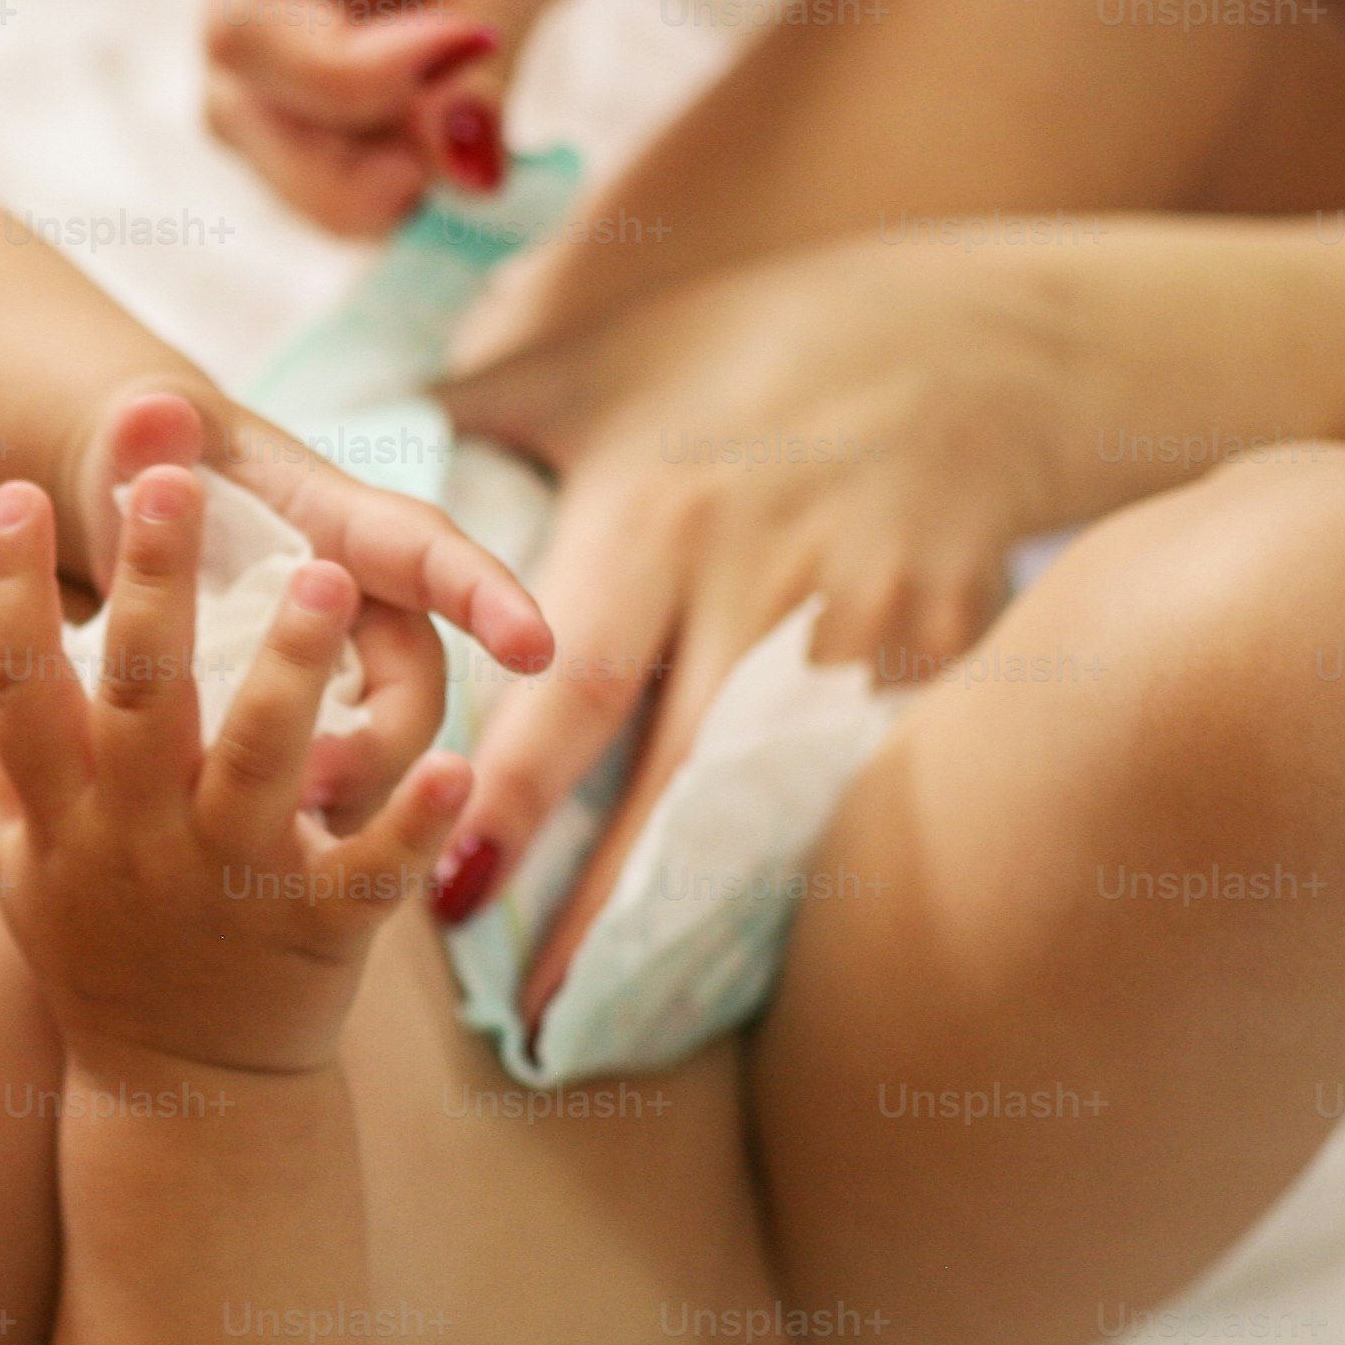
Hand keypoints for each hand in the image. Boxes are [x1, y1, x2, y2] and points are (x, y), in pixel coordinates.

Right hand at [0, 466, 471, 1076]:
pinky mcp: (320, 927)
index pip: (17, 690)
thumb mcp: (26, 878)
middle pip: (140, 695)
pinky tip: (454, 764)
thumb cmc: (104, 961)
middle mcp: (138, 844)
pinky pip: (373, 868)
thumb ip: (4, 781)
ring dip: (293, 667)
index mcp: (64, 820)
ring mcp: (230, 883)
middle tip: (169, 479)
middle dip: (151, 582)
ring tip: (327, 578)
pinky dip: (414, 820)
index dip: (11, 593)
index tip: (18, 495)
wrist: (183, 1097)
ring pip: (260, 759)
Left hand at [62, 381, 552, 829]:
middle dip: (383, 741)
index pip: (433, 558)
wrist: (136, 532)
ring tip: (277, 823)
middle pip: (414, 692)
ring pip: (376, 760)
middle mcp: (366, 610)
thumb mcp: (147, 458)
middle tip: (314, 782)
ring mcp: (340, 683)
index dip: (489, 598)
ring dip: (341, 793)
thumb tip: (152, 408)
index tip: (535, 647)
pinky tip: (264, 857)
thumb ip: (153, 437)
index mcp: (344, 529)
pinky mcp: (303, 741)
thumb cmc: (165, 483)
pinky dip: (311, 825)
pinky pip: (333, 798)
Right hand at [203, 0, 724, 234]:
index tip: (467, 68)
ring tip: (476, 175)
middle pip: (240, 92)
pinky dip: (391, 166)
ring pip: (271, 127)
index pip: (249, 19)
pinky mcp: (339, 19)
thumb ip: (490, 31)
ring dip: (360, 182)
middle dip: (336, 165)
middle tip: (455, 191)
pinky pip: (330, 127)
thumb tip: (454, 174)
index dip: (345, 85)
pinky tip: (472, 158)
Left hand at [425, 241, 1091, 1014]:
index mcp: (661, 524)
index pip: (574, 694)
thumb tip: (367, 435)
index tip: (451, 894)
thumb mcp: (607, 357)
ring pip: (762, 793)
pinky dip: (792, 847)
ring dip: (694, 898)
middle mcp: (758, 588)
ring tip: (627, 995)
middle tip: (536, 1007)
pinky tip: (741, 924)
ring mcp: (860, 628)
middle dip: (598, 902)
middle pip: (669, 779)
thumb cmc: (757, 340)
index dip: (510, 800)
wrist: (977, 338)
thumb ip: (485, 409)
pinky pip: (852, 773)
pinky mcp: (940, 653)